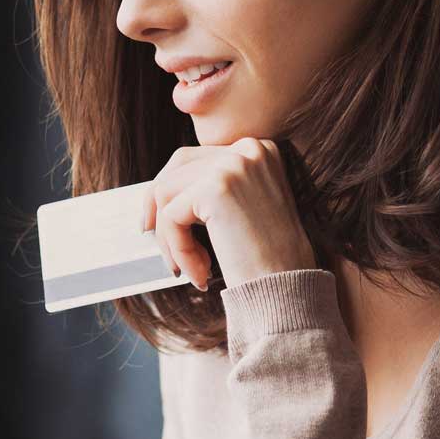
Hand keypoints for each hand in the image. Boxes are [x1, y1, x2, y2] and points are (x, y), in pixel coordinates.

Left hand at [140, 138, 316, 291]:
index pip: (194, 159)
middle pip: (176, 168)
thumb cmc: (268, 260)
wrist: (290, 289)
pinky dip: (177, 249)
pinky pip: (171, 216)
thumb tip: (159, 190)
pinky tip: (200, 273)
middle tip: (149, 236)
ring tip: (190, 268)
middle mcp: (248, 149)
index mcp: (258, 150)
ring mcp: (233, 164)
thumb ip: (212, 189)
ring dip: (170, 237)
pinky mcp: (216, 188)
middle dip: (158, 207)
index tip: (156, 220)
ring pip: (166, 193)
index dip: (169, 189)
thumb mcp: (243, 210)